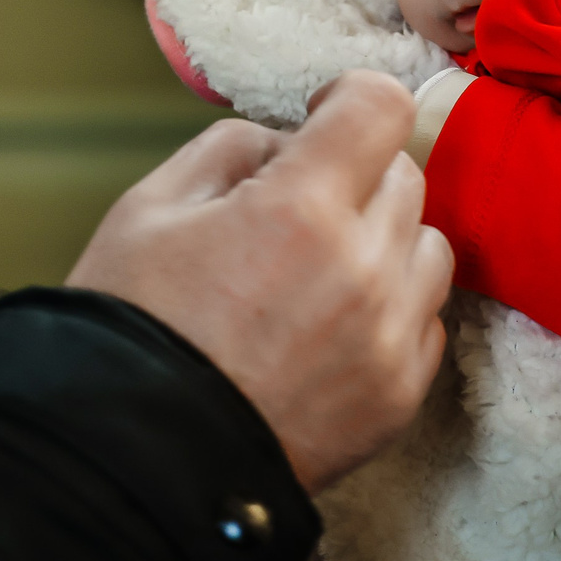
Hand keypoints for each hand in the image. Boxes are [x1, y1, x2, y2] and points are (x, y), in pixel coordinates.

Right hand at [66, 70, 452, 488]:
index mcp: (298, 209)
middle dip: (356, 175)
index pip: (380, 106)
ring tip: (319, 272)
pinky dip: (391, 309)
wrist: (134, 463)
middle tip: (298, 209)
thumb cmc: (131, 331)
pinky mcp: (398, 397)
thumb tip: (289, 142)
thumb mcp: (150, 208)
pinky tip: (330, 327)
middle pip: (405, 175)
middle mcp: (361, 269)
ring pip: (429, 245)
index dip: (350, 98)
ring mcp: (387, 339)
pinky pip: (425, 321)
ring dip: (385, 241)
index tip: (323, 118)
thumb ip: (232, 150)